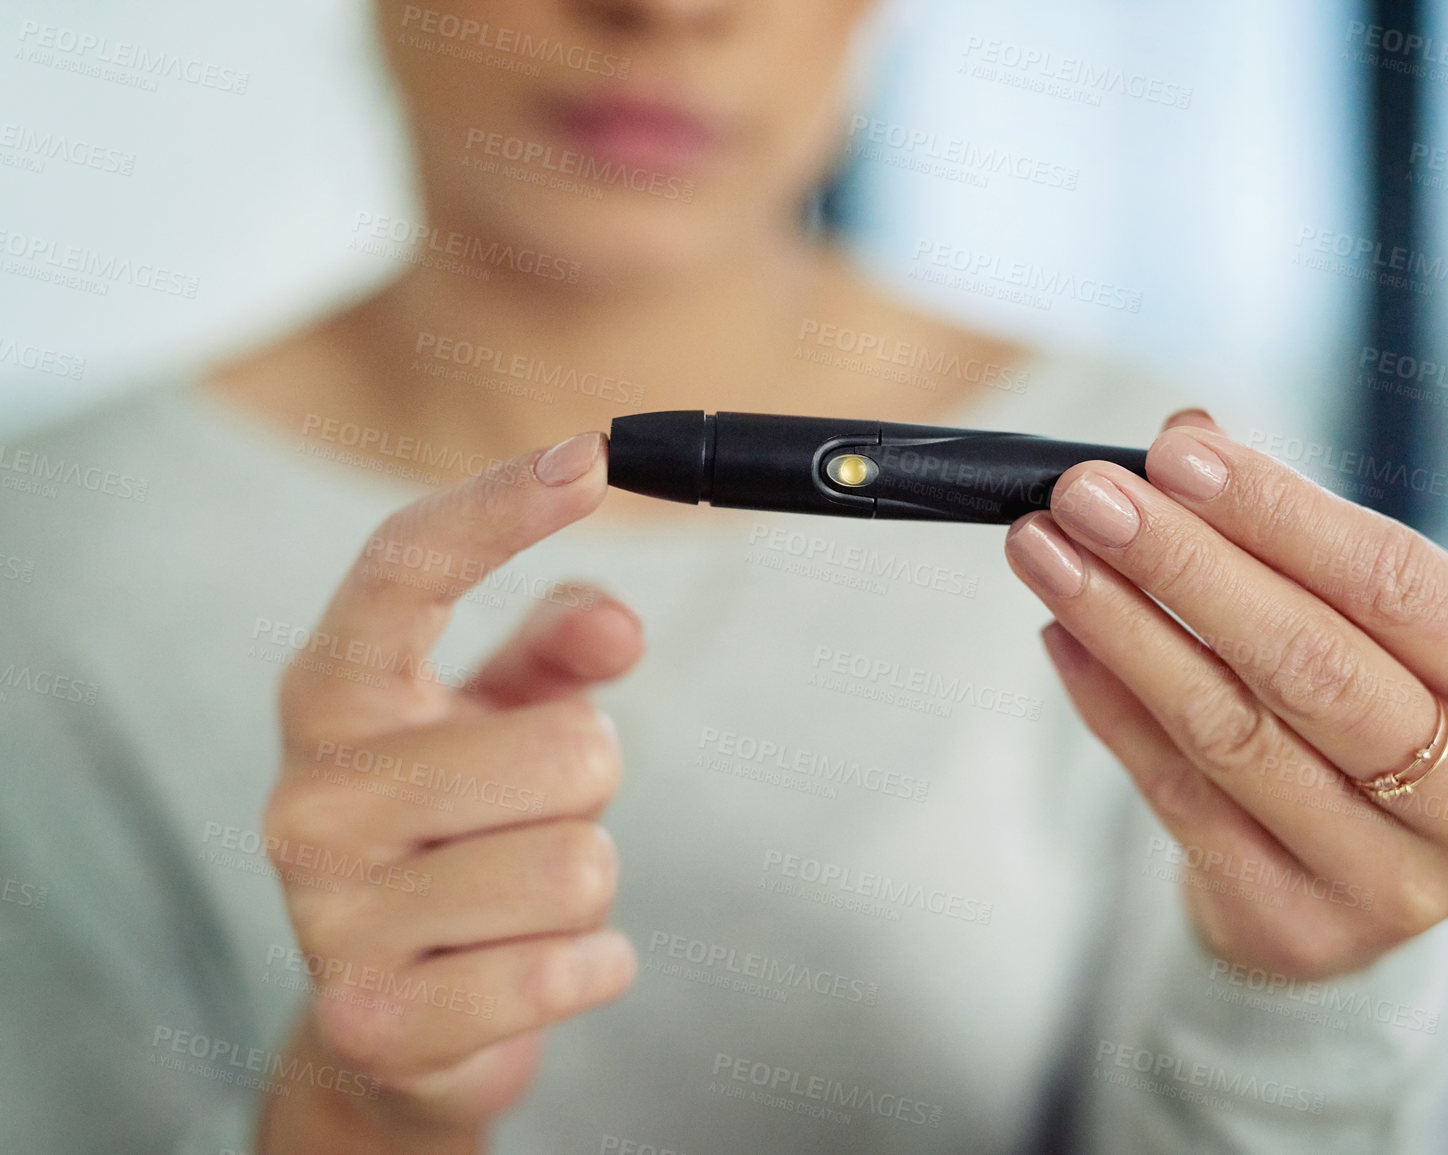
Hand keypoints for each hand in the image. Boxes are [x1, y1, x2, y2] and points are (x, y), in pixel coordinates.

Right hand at [259, 432, 639, 1150]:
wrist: (393, 1024)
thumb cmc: (458, 833)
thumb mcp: (504, 716)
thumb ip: (558, 645)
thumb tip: (615, 620)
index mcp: (334, 696)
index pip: (404, 570)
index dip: (498, 506)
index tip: (591, 456)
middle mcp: (311, 796)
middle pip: (567, 745)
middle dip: (590, 786)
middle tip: (528, 816)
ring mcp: (332, 915)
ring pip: (580, 861)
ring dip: (585, 878)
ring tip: (516, 896)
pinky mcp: (379, 1020)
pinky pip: (572, 965)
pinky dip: (590, 964)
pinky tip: (535, 966)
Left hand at [1004, 410, 1447, 979]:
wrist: (1367, 876)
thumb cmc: (1381, 706)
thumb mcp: (1381, 623)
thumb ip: (1296, 535)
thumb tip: (1186, 440)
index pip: (1397, 584)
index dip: (1277, 514)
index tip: (1173, 454)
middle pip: (1312, 664)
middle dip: (1183, 565)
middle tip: (1087, 497)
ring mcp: (1398, 884)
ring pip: (1233, 732)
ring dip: (1122, 627)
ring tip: (1047, 551)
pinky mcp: (1301, 928)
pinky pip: (1180, 798)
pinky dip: (1110, 707)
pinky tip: (1063, 636)